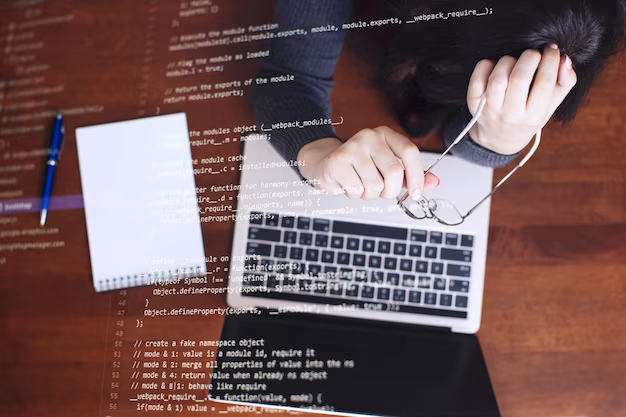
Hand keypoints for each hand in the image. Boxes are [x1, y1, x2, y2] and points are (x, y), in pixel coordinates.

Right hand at [297, 126, 439, 199]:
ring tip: (360, 184)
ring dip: (369, 194)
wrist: (324, 163)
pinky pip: (356, 190)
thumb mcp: (387, 168)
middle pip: (394, 172)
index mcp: (386, 134)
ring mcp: (352, 147)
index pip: (409, 151)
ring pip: (374, 185)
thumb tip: (434, 182)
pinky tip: (348, 184)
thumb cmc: (359, 167)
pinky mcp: (337, 161)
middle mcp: (369, 136)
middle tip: (382, 192)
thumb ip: (411, 176)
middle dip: (390, 191)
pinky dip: (354, 194)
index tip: (416, 193)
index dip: (417, 176)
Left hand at [467, 44, 577, 154]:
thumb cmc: (529, 115)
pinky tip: (496, 65)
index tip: (552, 48)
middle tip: (533, 53)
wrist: (500, 137)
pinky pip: (477, 79)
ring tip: (515, 61)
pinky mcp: (474, 103)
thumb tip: (564, 59)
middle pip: (519, 79)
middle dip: (529, 58)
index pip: (545, 83)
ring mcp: (490, 110)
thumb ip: (565, 82)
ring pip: (497, 78)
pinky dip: (486, 65)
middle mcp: (510, 115)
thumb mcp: (551, 105)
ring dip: (508, 61)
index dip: (550, 60)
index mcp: (534, 116)